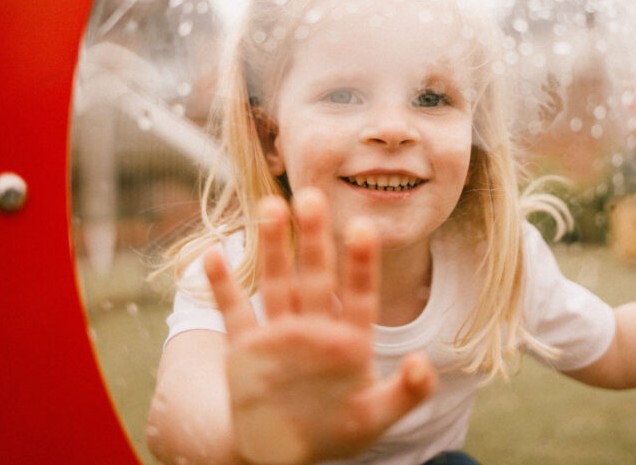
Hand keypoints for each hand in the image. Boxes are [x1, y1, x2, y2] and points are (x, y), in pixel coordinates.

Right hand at [204, 189, 436, 464]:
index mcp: (349, 341)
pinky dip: (222, 287)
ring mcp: (279, 335)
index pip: (360, 295)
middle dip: (314, 238)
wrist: (283, 452)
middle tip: (313, 195)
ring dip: (272, 246)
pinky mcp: (246, 350)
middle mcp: (315, 328)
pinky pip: (234, 312)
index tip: (364, 227)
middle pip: (315, 276)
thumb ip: (407, 393)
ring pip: (276, 282)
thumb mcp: (375, 418)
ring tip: (271, 206)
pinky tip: (213, 255)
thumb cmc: (335, 431)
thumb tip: (423, 363)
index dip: (361, 264)